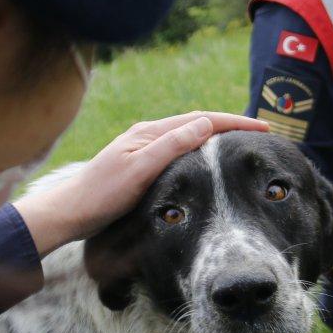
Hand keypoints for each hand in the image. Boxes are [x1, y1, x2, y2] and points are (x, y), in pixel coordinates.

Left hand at [14, 111, 268, 254]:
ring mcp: (144, 151)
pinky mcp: (141, 166)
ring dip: (216, 138)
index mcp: (150, 133)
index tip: (262, 127)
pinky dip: (200, 152)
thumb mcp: (139, 172)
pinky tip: (206, 164)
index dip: (234, 122)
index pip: (200, 120)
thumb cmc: (101, 196)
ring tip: (241, 144)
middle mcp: (147, 136)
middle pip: (197, 124)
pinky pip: (179, 152)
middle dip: (230, 126)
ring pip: (188, 138)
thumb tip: (205, 124)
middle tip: (260, 133)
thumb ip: (171, 147)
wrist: (69, 213)